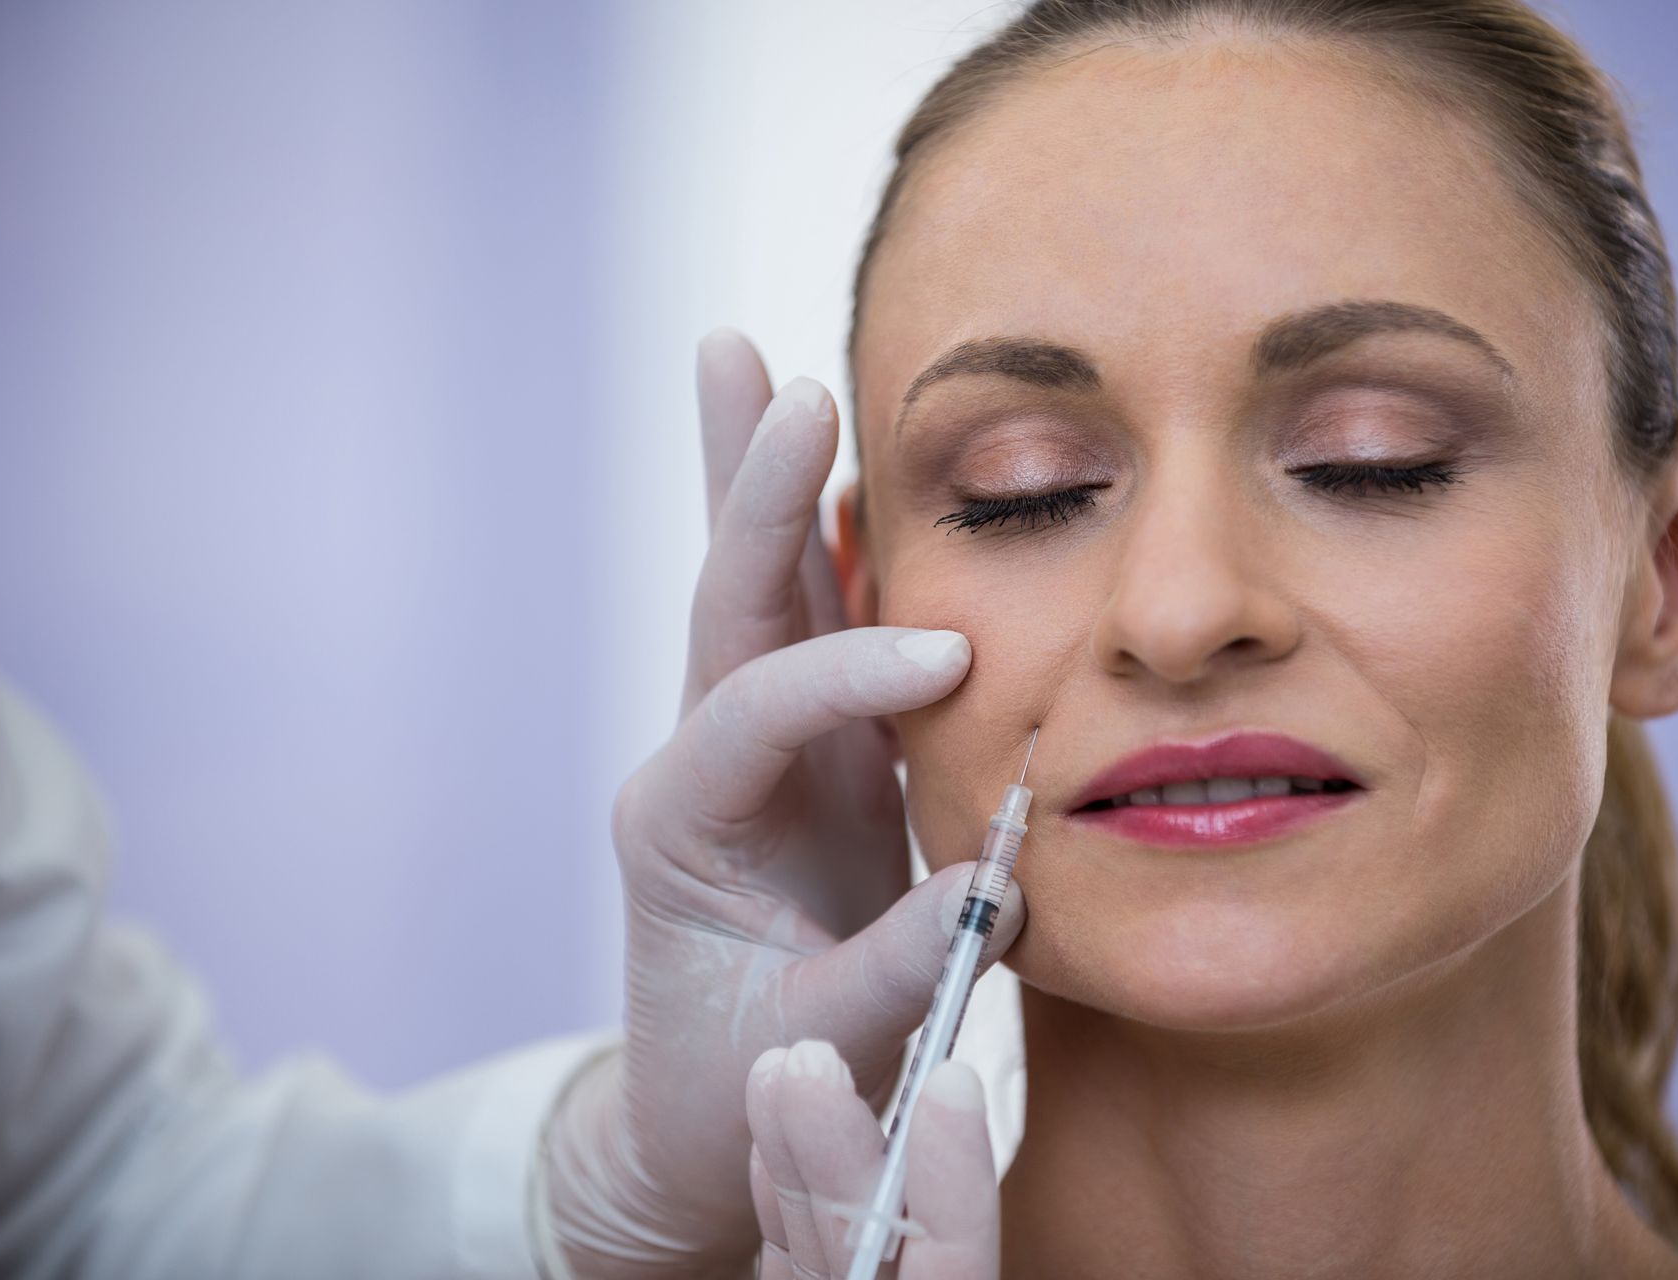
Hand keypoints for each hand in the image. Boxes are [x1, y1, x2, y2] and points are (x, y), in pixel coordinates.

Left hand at [541, 329, 1024, 1277]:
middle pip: (730, 598)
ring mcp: (753, 744)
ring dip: (765, 476)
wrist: (701, 1107)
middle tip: (767, 371)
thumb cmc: (747, 1079)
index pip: (763, 709)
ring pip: (763, 587)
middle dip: (753, 487)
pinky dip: (833, 540)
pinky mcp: (806, 749)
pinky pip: (817, 625)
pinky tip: (846, 464)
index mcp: (683, 821)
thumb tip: (995, 886)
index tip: (949, 659)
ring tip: (750, 356)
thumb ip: (894, 964)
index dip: (849, 673)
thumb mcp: (815, 1042)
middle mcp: (704, 757)